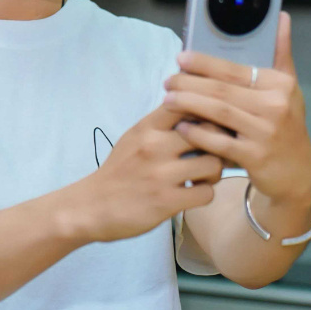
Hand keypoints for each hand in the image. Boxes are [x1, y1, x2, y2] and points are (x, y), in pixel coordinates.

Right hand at [79, 105, 223, 242]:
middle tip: (216, 152)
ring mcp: (161, 174)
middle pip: (208, 130)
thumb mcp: (134, 138)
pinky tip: (193, 194)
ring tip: (204, 177)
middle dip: (219, 141)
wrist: (91, 207)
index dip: (206, 110)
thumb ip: (161, 125)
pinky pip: (207, 193)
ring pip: (213, 163)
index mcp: (146, 127)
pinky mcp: (166, 201)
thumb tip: (195, 109)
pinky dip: (205, 194)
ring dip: (215, 172)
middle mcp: (153, 146)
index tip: (209, 123)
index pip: (186, 102)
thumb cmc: (119, 172)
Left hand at [163, 13, 310, 205]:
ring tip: (167, 99)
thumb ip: (281, 53)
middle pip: (222, 89)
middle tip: (168, 80)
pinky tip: (181, 126)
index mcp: (280, 85)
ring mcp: (266, 132)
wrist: (296, 170)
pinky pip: (219, 141)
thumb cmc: (286, 124)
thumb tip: (280, 16)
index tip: (180, 58)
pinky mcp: (256, 156)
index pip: (235, 69)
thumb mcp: (288, 88)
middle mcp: (275, 106)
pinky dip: (198, 133)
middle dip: (189, 83)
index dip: (204, 62)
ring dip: (188, 103)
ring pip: (218, 112)